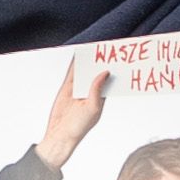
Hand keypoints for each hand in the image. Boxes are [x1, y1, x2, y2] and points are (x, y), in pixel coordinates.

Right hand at [35, 56, 110, 172]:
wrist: (59, 133)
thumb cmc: (79, 126)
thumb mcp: (92, 108)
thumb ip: (97, 90)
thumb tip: (105, 73)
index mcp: (101, 97)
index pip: (109, 80)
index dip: (114, 70)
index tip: (120, 59)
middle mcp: (91, 91)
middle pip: (97, 72)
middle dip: (102, 62)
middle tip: (108, 48)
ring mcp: (79, 88)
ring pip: (85, 70)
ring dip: (88, 60)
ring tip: (94, 46)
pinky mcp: (67, 87)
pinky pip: (72, 72)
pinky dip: (74, 63)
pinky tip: (78, 53)